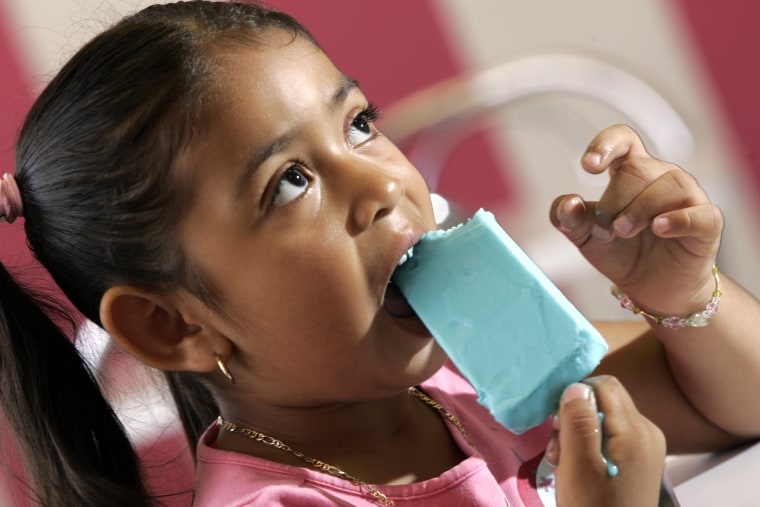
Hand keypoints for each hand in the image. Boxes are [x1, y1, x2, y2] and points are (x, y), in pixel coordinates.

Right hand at [548, 376, 665, 506]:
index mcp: (636, 430)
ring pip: (604, 418)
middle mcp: (647, 432)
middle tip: (558, 450)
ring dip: (579, 433)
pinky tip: (579, 468)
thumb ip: (578, 421)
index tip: (558, 425)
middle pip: (604, 400)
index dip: (575, 397)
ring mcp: (646, 447)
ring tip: (564, 462)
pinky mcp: (639, 460)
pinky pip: (612, 436)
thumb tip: (576, 385)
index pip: (604, 385)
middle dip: (575, 418)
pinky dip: (590, 445)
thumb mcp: (578, 465)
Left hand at [550, 124, 722, 314]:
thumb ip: (567, 217)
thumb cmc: (620, 252)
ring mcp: (688, 198)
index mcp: (630, 173)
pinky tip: (658, 228)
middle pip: (637, 169)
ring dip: (639, 209)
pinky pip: (699, 213)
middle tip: (604, 230)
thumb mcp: (584, 236)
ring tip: (622, 231)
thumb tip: (569, 203)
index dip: (605, 145)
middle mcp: (661, 177)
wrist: (650, 288)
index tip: (589, 167)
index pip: (623, 140)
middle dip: (613, 200)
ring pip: (669, 184)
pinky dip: (677, 219)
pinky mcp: (706, 223)